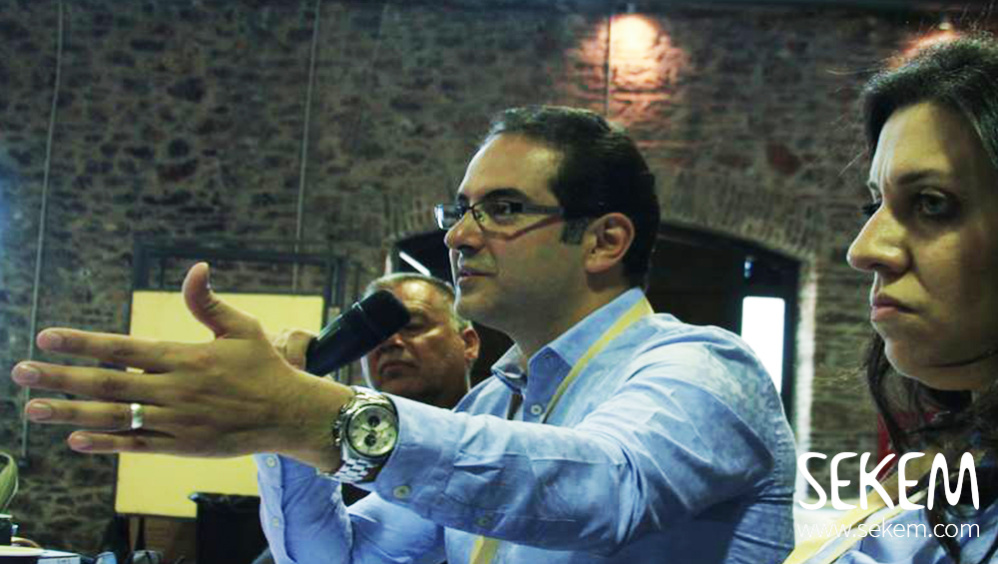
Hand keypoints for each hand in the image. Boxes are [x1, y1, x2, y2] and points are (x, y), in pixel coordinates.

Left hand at [10, 262, 350, 468]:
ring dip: (70, 414)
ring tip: (33, 410)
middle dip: (61, 378)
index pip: (122, 348)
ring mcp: (176, 422)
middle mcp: (174, 390)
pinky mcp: (182, 447)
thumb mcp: (241, 328)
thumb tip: (196, 268)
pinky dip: (106, 444)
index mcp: (184, 358)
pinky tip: (76, 440)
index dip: (83, 343)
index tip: (47, 338)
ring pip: (115, 418)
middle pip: (108, 384)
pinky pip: (137, 445)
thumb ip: (209, 302)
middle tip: (22, 372)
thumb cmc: (265, 367)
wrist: (289, 414)